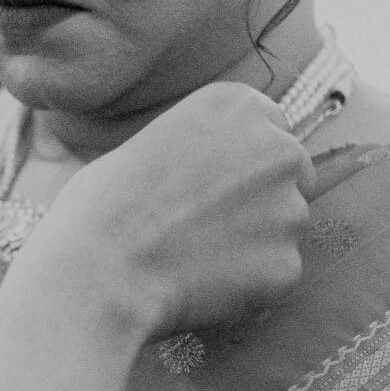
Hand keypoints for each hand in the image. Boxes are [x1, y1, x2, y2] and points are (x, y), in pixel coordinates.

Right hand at [0, 87, 315, 390]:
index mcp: (241, 104)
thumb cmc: (103, 204)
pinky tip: (202, 285)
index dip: (239, 161)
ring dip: (255, 243)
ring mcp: (290, 209)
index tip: (208, 184)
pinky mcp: (288, 265)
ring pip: (286, 227)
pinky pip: (276, 275)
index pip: (270, 129)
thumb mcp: (150, 139)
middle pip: (291, 175)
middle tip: (205, 225)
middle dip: (261, 199)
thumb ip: (202, 146)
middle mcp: (279, 148)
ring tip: (194, 257)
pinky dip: (250, 285)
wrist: (98, 271)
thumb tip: (219, 168)